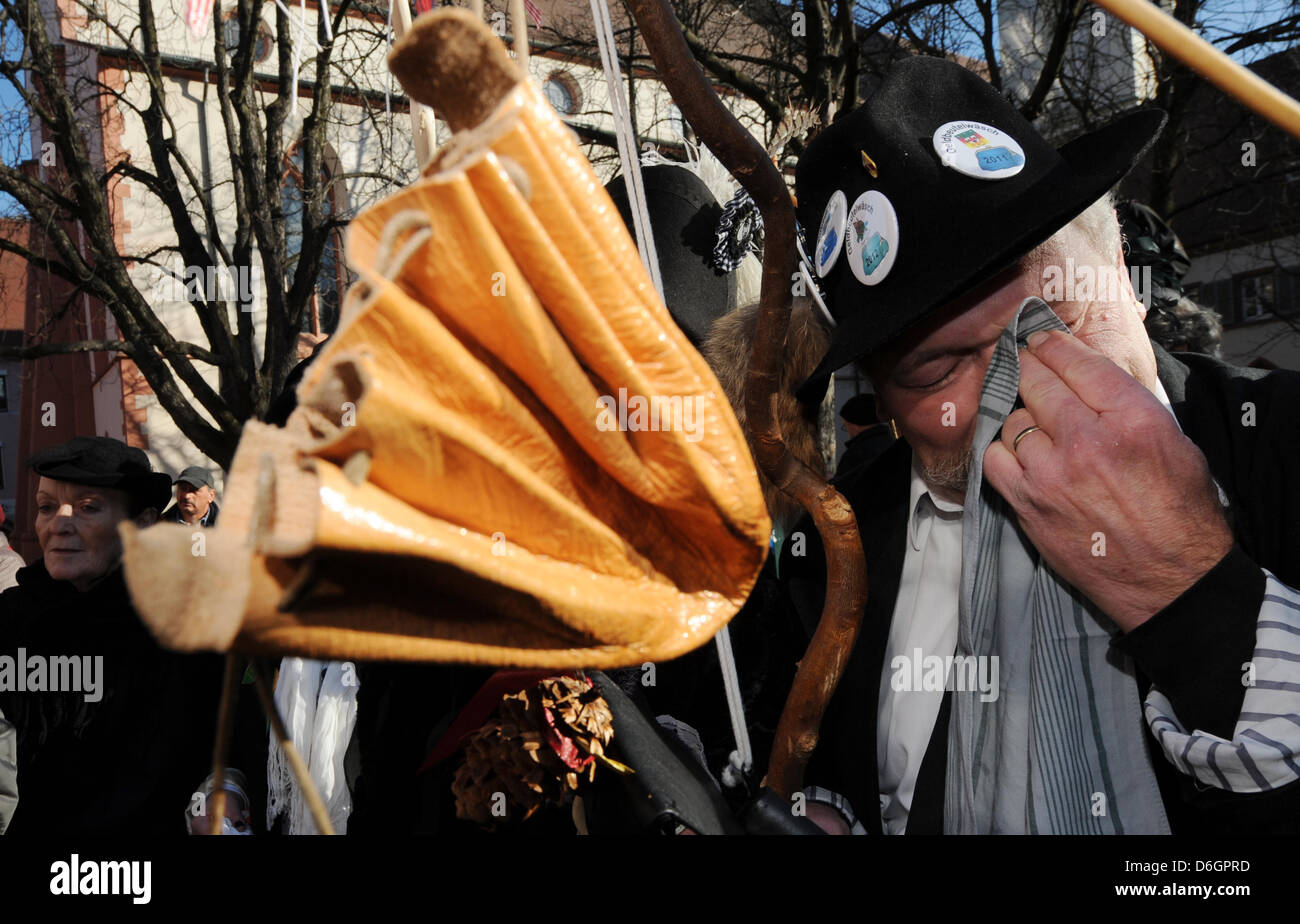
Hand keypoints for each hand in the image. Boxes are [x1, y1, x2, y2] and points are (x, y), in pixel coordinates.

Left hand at [983, 329, 1231, 631]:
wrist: (1171, 580)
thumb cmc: (1180, 514)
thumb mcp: (1175, 443)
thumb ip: (1129, 405)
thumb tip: (1087, 375)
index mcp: (1132, 420)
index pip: (1077, 363)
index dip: (1052, 344)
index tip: (1039, 339)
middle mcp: (1088, 442)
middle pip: (1037, 384)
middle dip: (1028, 369)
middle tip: (1025, 365)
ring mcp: (1052, 475)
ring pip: (1012, 421)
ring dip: (1020, 418)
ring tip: (1035, 425)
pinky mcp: (1028, 505)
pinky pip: (994, 460)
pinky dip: (1001, 451)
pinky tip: (1017, 453)